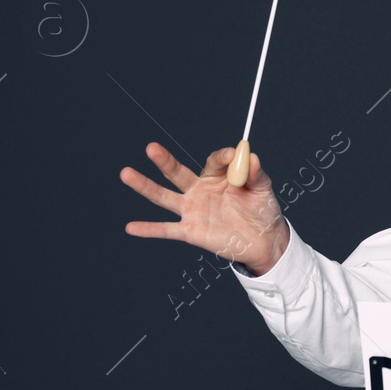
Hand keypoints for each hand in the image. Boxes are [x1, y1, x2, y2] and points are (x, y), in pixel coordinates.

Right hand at [119, 142, 289, 274]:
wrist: (264, 241)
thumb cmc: (262, 210)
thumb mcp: (263, 189)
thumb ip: (256, 174)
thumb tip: (252, 157)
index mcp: (217, 176)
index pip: (213, 162)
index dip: (222, 157)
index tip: (232, 155)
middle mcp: (199, 190)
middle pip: (178, 173)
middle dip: (165, 161)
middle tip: (151, 148)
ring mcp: (192, 210)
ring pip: (165, 197)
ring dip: (145, 186)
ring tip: (126, 173)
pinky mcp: (190, 231)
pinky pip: (167, 230)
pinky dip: (149, 230)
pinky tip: (131, 227)